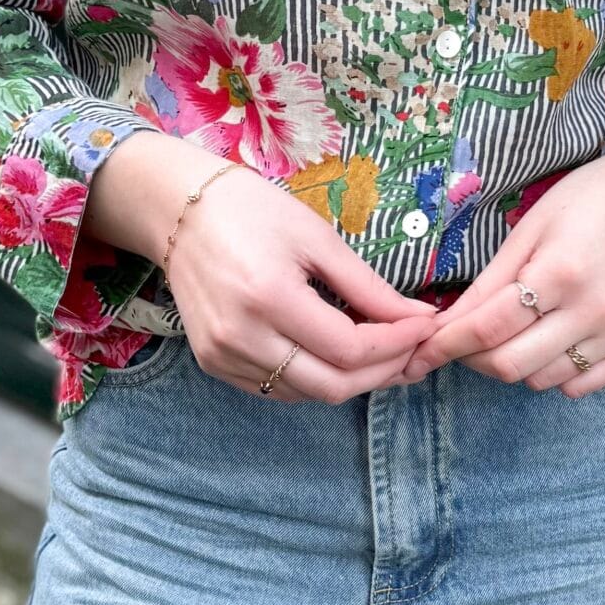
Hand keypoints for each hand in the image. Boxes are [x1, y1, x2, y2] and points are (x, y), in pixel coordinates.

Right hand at [86, 129, 439, 400]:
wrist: (179, 212)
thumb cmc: (251, 210)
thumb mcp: (317, 238)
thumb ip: (368, 287)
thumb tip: (417, 317)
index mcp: (268, 297)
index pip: (350, 349)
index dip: (397, 343)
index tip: (425, 324)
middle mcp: (241, 337)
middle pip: (332, 386)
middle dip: (383, 372)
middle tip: (414, 349)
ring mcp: (223, 356)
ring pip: (308, 394)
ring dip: (353, 380)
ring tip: (385, 354)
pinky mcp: (214, 364)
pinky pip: (278, 390)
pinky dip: (316, 380)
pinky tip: (338, 357)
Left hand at [401, 145, 604, 393]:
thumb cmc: (584, 205)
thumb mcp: (528, 231)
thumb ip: (487, 284)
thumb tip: (442, 327)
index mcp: (561, 271)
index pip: (488, 327)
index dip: (446, 344)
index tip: (421, 353)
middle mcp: (594, 308)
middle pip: (511, 365)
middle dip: (474, 359)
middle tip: (464, 341)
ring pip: (541, 380)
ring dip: (514, 364)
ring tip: (515, 332)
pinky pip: (578, 387)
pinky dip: (553, 374)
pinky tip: (551, 342)